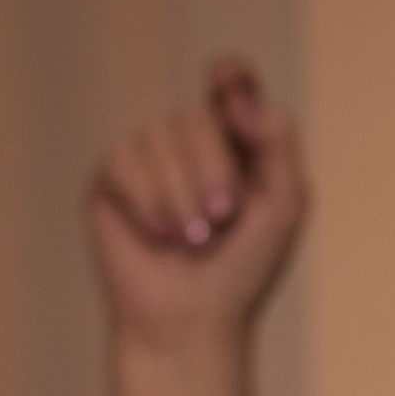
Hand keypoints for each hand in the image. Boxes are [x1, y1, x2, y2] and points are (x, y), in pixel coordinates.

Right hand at [87, 56, 308, 361]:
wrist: (194, 320)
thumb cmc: (245, 267)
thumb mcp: (282, 204)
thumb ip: (277, 140)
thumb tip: (237, 95)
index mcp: (238, 143)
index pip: (232, 86)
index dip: (230, 74)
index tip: (226, 78)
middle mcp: (191, 142)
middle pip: (200, 114)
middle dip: (215, 169)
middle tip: (223, 219)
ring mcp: (149, 156)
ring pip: (160, 133)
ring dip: (184, 194)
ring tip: (194, 240)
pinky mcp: (112, 177)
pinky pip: (125, 159)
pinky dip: (149, 202)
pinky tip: (158, 236)